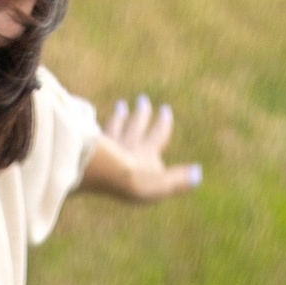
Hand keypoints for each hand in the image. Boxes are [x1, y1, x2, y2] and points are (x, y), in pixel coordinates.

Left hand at [83, 97, 201, 204]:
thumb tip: (198, 174)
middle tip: (142, 100)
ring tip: (120, 106)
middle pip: (135, 125)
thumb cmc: (133, 181)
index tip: (165, 110)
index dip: (162, 124)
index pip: (157, 135)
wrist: (103, 172)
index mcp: (147, 151)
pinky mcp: (87, 147)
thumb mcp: (160, 184)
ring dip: (119, 116)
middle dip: (141, 114)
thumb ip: (178, 179)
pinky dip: (91, 124)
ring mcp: (106, 144)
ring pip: (114, 126)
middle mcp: (128, 143)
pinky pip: (90, 131)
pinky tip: (89, 120)